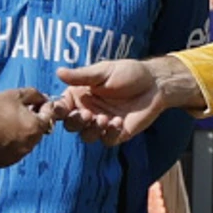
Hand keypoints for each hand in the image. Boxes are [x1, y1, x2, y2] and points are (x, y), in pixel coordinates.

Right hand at [0, 89, 54, 168]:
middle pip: (38, 131)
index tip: (34, 104)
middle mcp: (29, 145)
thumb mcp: (15, 94)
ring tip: (4, 123)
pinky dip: (10, 145)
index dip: (43, 108)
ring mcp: (17, 156)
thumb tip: (45, 99)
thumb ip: (36, 95)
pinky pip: (14, 152)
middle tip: (16, 113)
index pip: (49, 117)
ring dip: (21, 134)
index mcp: (35, 128)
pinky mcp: (5, 162)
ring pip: (26, 143)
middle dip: (32, 122)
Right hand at [56, 56, 200, 145]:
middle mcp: (88, 111)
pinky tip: (118, 121)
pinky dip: (109, 133)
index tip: (60, 109)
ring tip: (104, 118)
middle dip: (75, 122)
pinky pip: (106, 141)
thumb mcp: (103, 71)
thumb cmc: (128, 73)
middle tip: (86, 115)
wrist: (155, 84)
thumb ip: (81, 76)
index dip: (58, 111)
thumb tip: (58, 72)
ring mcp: (102, 124)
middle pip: (71, 125)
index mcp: (80, 96)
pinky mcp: (117, 133)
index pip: (62, 108)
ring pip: (87, 136)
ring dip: (92, 129)